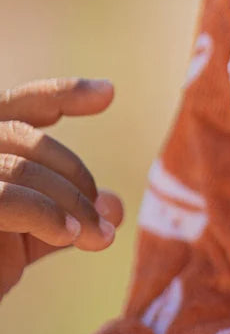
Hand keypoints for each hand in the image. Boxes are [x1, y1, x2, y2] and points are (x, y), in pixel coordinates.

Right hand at [0, 77, 124, 299]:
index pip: (12, 107)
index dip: (58, 94)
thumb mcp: (22, 240)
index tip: (108, 93)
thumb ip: (64, 215)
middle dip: (74, 176)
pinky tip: (68, 236)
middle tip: (105, 221)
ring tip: (97, 238)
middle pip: (20, 137)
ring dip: (69, 203)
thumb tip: (114, 206)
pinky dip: (44, 215)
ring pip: (17, 167)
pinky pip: (4, 198)